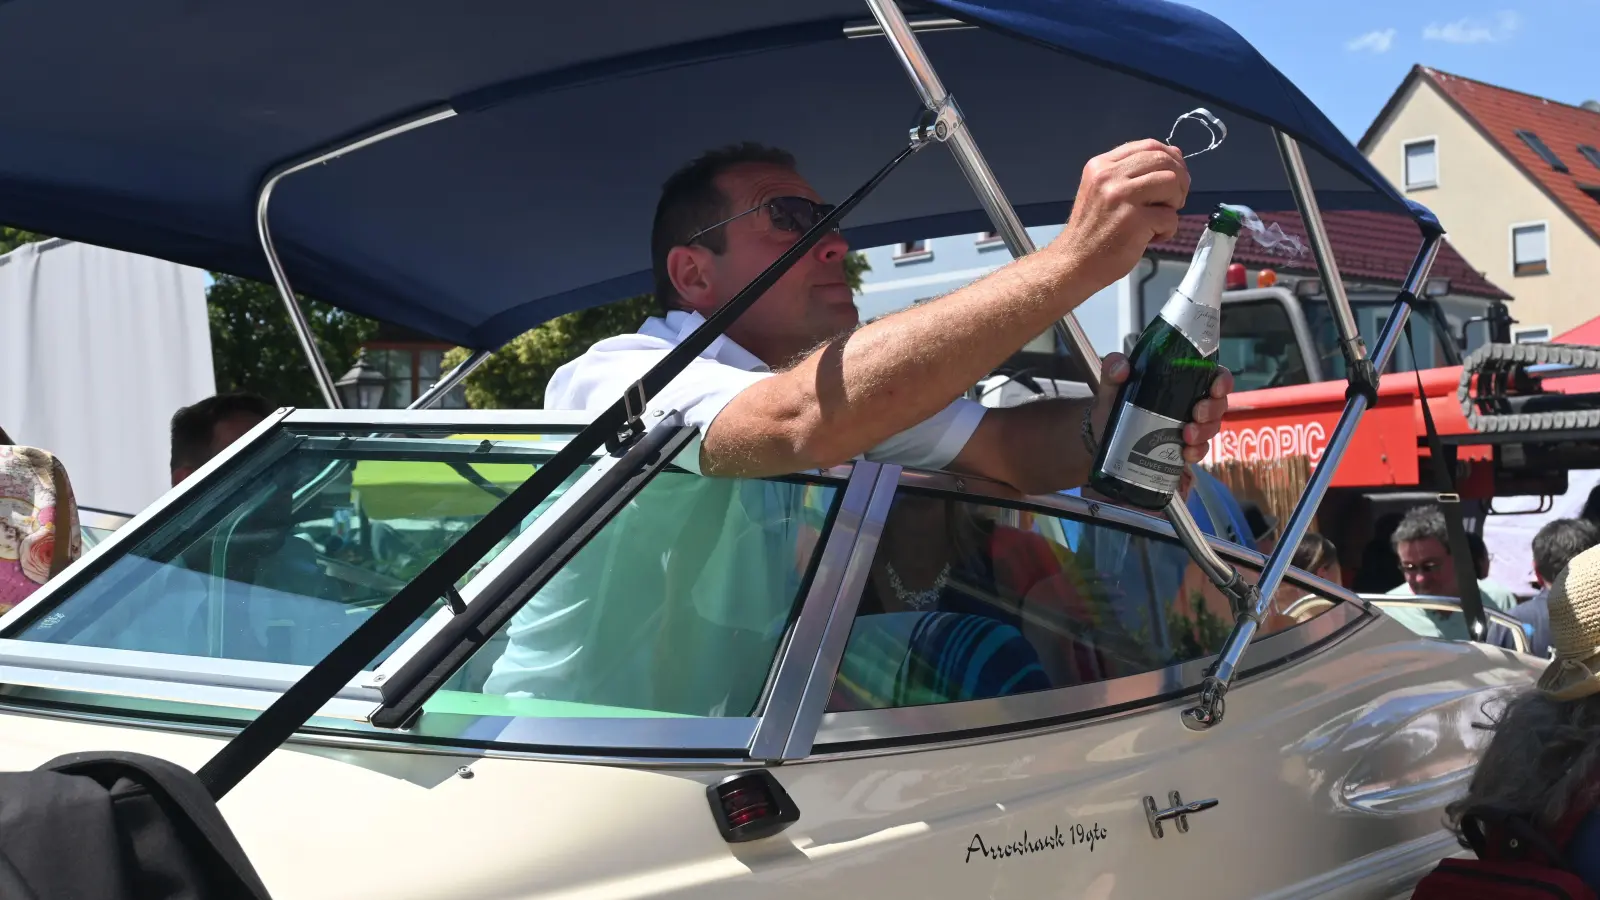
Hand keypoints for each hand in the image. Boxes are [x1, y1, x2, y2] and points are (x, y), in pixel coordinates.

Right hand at [1055, 140, 1189, 288]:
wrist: (1074, 263)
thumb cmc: (1093, 230)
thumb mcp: (1104, 190)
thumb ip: (1133, 172)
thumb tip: (1175, 154)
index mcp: (1101, 165)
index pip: (1149, 145)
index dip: (1171, 158)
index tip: (1175, 177)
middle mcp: (1109, 176)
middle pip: (1164, 161)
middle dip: (1179, 180)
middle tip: (1173, 201)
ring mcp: (1121, 197)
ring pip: (1171, 182)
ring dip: (1175, 202)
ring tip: (1160, 219)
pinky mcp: (1134, 221)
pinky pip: (1170, 216)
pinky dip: (1168, 229)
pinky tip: (1152, 237)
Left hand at [1089, 353, 1232, 466]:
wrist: (1104, 441)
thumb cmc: (1114, 409)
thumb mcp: (1111, 388)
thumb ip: (1113, 371)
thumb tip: (1122, 368)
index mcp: (1179, 382)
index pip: (1212, 375)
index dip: (1222, 380)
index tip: (1215, 387)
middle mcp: (1190, 403)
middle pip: (1218, 403)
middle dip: (1213, 408)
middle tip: (1197, 414)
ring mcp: (1189, 427)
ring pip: (1212, 426)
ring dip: (1205, 430)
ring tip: (1188, 435)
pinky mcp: (1183, 448)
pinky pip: (1200, 450)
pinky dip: (1197, 452)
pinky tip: (1186, 453)